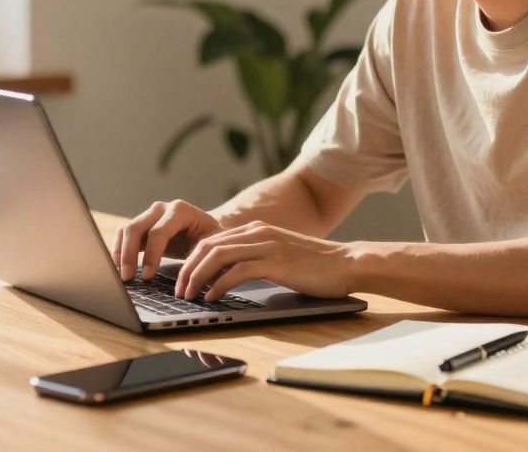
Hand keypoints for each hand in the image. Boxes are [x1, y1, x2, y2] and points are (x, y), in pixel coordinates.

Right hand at [112, 200, 224, 281]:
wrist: (207, 230)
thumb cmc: (212, 240)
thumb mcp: (213, 247)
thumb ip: (203, 261)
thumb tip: (192, 283)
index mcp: (180, 210)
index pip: (159, 232)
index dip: (151, 255)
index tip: (148, 277)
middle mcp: (161, 209)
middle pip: (136, 228)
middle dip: (129, 254)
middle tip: (128, 278)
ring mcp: (149, 215)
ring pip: (126, 230)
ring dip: (120, 253)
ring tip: (122, 276)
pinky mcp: (141, 225)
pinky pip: (123, 235)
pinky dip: (118, 251)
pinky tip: (119, 268)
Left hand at [175, 221, 356, 302]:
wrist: (348, 263)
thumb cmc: (317, 266)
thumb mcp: (280, 255)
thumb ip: (257, 258)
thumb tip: (229, 276)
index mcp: (257, 230)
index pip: (211, 240)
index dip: (192, 259)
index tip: (182, 278)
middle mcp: (258, 233)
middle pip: (208, 246)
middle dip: (188, 268)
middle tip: (179, 290)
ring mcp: (266, 246)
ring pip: (217, 256)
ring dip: (197, 277)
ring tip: (189, 295)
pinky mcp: (275, 262)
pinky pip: (237, 272)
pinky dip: (219, 285)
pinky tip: (212, 298)